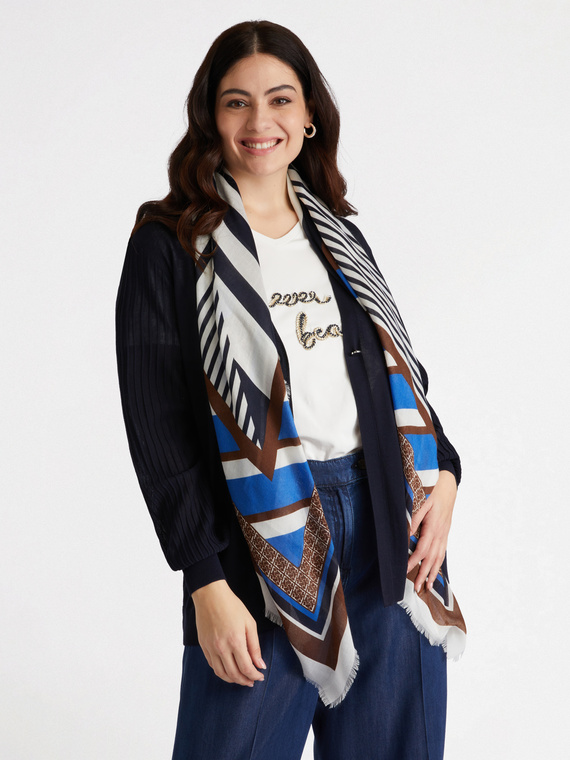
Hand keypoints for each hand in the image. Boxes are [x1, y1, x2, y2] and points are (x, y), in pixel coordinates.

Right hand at [192, 580, 265, 686]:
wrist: (211, 596)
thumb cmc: (232, 606)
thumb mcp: (249, 623)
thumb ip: (255, 646)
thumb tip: (260, 664)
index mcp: (235, 641)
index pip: (246, 668)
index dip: (255, 675)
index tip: (260, 676)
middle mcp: (221, 648)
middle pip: (234, 674)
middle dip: (245, 681)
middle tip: (252, 681)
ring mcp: (210, 648)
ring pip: (221, 673)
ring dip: (232, 680)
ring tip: (241, 679)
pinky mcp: (203, 646)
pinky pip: (212, 665)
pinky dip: (221, 671)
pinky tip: (228, 669)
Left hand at [407, 470, 456, 593]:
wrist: (447, 484)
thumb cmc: (432, 491)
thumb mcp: (421, 501)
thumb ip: (414, 518)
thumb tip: (406, 534)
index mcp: (433, 526)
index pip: (422, 549)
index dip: (414, 561)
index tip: (405, 571)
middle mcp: (441, 533)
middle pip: (432, 558)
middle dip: (424, 573)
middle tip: (418, 588)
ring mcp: (444, 534)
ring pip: (439, 557)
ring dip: (433, 572)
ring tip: (428, 586)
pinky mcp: (445, 532)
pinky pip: (442, 551)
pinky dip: (438, 563)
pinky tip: (435, 571)